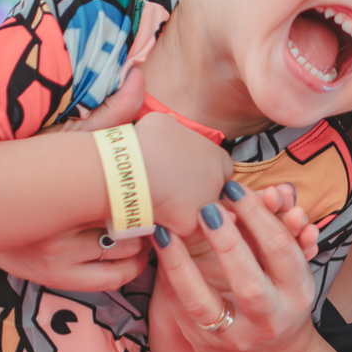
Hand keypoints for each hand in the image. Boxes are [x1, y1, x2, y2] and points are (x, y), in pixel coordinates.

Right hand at [0, 67, 151, 290]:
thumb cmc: (28, 162)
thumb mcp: (62, 136)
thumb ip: (107, 113)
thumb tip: (139, 74)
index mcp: (65, 189)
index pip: (133, 193)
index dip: (156, 189)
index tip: (158, 181)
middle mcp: (59, 228)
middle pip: (136, 225)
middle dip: (150, 213)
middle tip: (151, 201)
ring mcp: (56, 258)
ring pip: (129, 254)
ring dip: (143, 241)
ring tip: (139, 222)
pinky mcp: (53, 277)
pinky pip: (112, 279)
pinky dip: (131, 266)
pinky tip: (129, 249)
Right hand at [135, 109, 233, 236]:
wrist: (130, 170)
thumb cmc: (147, 142)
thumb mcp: (164, 122)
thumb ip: (176, 129)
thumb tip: (172, 127)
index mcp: (219, 159)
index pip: (221, 168)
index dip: (203, 170)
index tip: (186, 171)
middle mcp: (219, 185)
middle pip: (213, 193)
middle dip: (197, 192)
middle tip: (173, 188)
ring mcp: (205, 208)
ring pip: (199, 214)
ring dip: (185, 210)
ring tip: (162, 202)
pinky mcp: (188, 227)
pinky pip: (179, 228)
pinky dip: (167, 223)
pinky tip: (152, 214)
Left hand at [154, 182, 317, 351]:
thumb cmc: (282, 299)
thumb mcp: (293, 269)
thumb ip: (284, 231)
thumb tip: (274, 191)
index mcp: (297, 292)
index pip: (280, 250)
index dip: (259, 216)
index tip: (234, 187)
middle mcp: (270, 318)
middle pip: (250, 282)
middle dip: (228, 243)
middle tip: (208, 208)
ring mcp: (236, 336)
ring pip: (205, 303)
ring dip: (182, 265)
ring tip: (166, 232)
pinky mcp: (207, 345)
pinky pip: (181, 311)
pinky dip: (169, 279)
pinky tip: (159, 254)